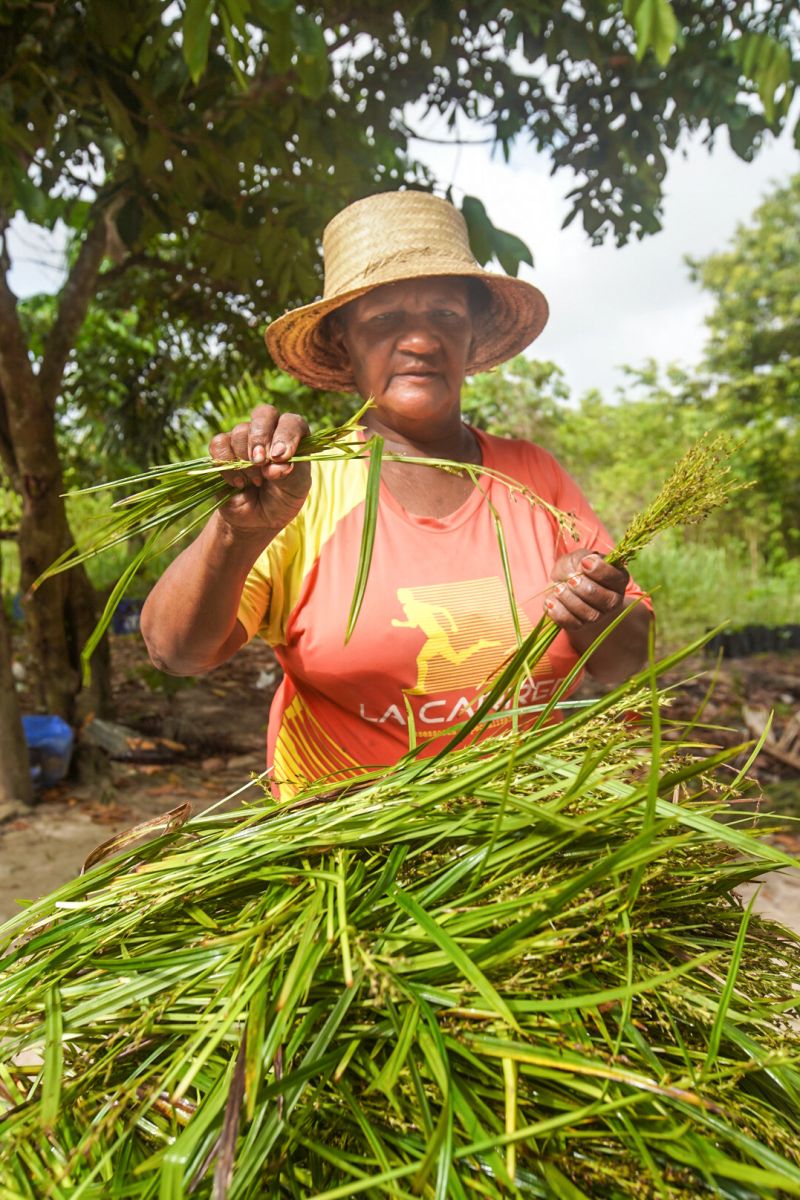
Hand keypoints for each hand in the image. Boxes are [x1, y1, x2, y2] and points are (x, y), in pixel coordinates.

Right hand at [208, 405, 311, 535]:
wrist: (259, 518)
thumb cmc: (283, 498)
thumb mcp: (295, 489)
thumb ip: (289, 474)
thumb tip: (273, 465)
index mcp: (294, 436)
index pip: (291, 421)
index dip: (285, 435)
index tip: (280, 456)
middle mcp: (270, 431)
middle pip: (263, 414)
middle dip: (260, 438)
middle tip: (261, 462)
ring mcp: (245, 439)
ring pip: (240, 431)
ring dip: (246, 460)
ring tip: (256, 482)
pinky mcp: (224, 450)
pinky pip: (219, 444)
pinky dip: (227, 464)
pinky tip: (239, 482)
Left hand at [545, 550, 628, 632]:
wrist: (560, 585)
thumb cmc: (573, 569)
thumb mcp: (577, 557)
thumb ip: (582, 558)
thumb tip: (584, 565)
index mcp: (618, 579)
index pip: (616, 578)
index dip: (599, 570)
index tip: (583, 563)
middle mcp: (613, 600)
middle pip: (606, 600)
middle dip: (584, 588)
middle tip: (570, 580)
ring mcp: (598, 616)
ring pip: (590, 614)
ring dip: (570, 599)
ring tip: (558, 588)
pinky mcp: (581, 626)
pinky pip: (572, 624)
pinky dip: (558, 612)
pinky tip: (551, 601)